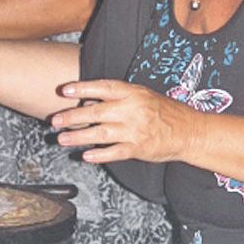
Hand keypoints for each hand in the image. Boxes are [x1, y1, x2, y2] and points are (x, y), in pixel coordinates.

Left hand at [51, 78, 197, 163]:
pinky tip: (85, 156)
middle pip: (97, 113)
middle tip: (55, 120)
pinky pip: (114, 152)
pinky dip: (99, 155)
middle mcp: (132, 110)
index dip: (83, 88)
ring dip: (79, 137)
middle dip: (72, 117)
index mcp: (133, 94)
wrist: (188, 131)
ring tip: (62, 139)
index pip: (104, 88)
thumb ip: (117, 98)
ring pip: (101, 134)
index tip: (65, 90)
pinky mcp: (138, 148)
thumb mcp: (142, 96)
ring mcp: (135, 131)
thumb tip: (89, 101)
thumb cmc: (163, 111)